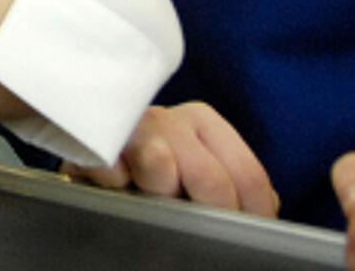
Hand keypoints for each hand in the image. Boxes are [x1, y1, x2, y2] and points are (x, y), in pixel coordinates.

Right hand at [63, 101, 278, 215]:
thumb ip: (234, 184)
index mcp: (203, 122)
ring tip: (154, 201)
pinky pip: (111, 168)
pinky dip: (117, 184)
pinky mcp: (94, 142)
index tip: (241, 236)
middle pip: (211, 178)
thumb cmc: (150, 170)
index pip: (248, 175)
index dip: (250, 216)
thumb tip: (265, 216)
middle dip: (207, 213)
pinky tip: (119, 187)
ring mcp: (130, 129)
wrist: (89, 152)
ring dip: (160, 195)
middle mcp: (169, 119)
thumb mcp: (198, 169)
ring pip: (160, 166)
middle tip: (196, 229)